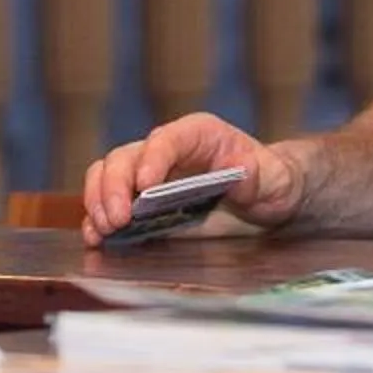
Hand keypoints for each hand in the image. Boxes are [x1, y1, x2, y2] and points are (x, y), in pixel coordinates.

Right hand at [79, 112, 303, 243]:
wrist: (265, 200)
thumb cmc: (272, 183)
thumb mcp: (276, 181)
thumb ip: (259, 176)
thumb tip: (241, 166)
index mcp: (199, 134)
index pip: (167, 138)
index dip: (153, 159)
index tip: (146, 187)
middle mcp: (166, 149)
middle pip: (126, 156)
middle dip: (114, 186)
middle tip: (118, 219)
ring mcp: (148, 174)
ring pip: (107, 173)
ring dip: (99, 200)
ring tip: (104, 229)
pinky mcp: (139, 201)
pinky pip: (106, 201)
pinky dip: (96, 217)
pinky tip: (96, 238)